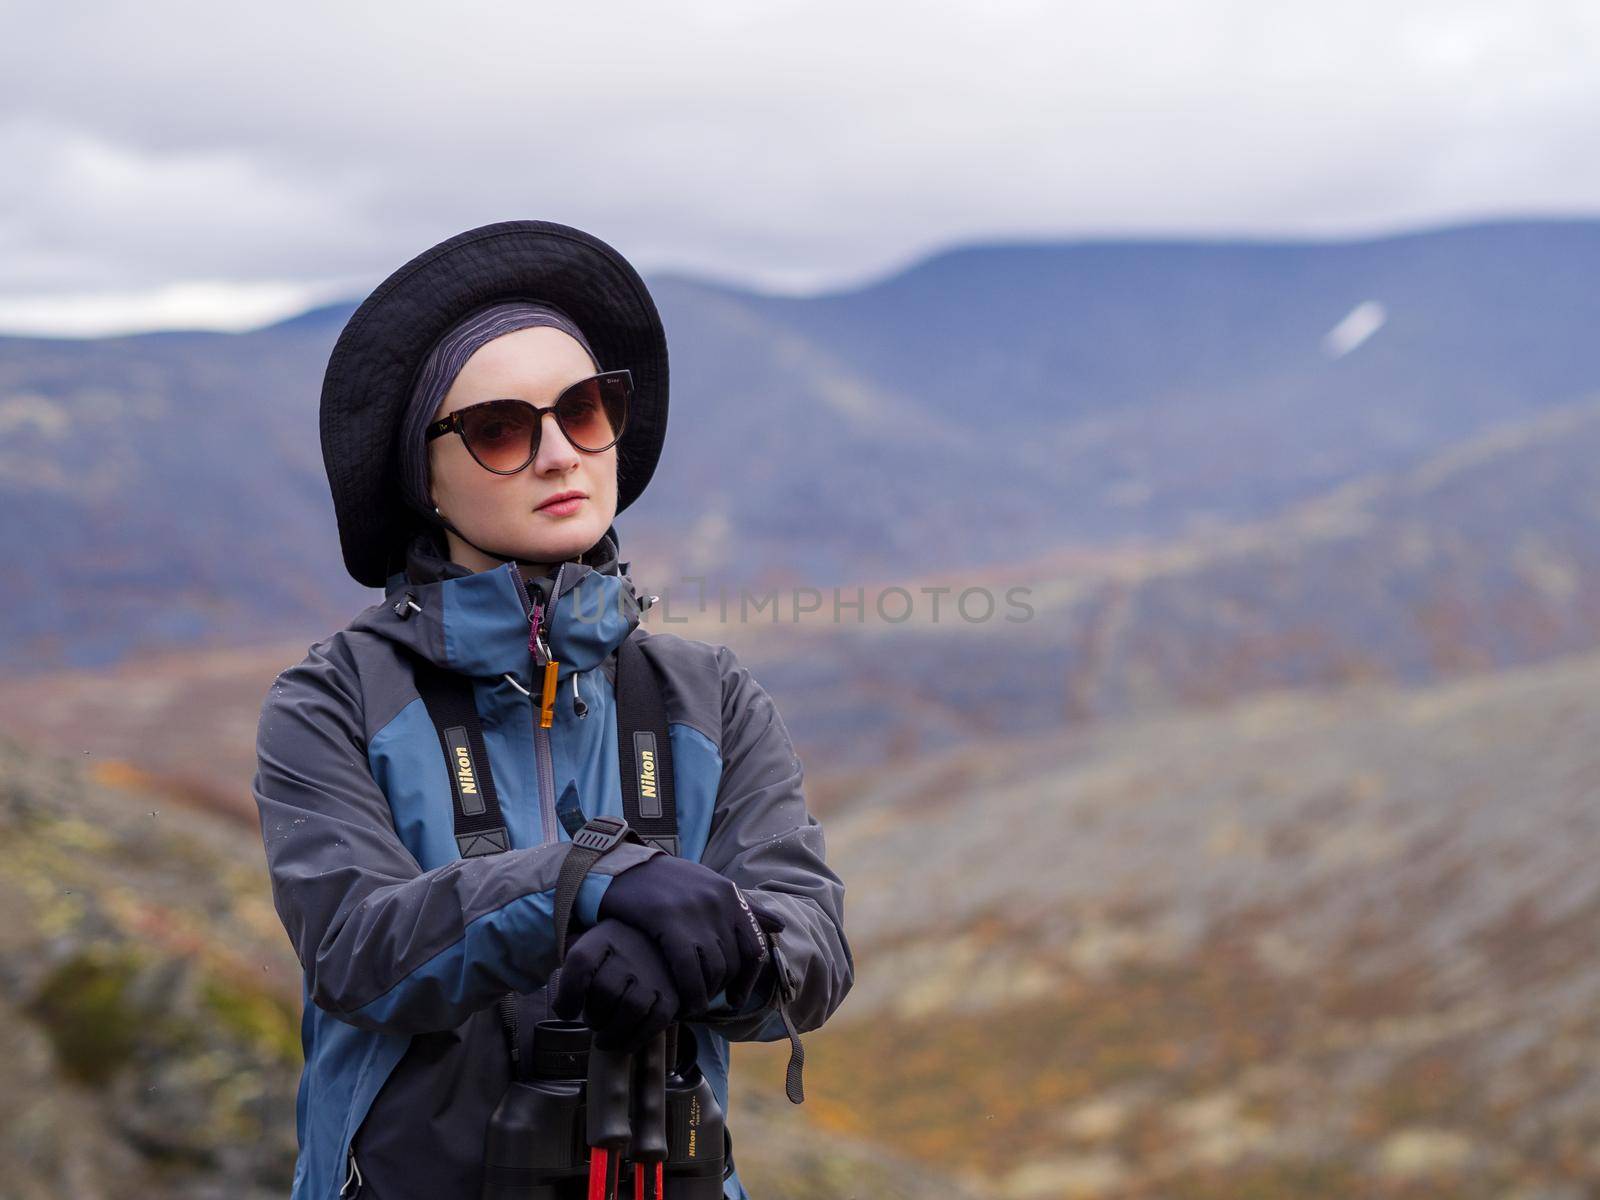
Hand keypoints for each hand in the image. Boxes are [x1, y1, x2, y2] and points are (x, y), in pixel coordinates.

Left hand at [551, 918, 679, 1052]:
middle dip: (593, 1015)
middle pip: (605, 989)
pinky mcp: (673, 994)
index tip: (566, 1012)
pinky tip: (624, 1043)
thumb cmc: (617, 952)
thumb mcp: (593, 945)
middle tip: (593, 1021)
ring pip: (630, 1008)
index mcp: (605, 936)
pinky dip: (635, 1038)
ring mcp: (655, 973)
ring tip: (603, 1038)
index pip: (581, 961)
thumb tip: (561, 1007)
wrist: (662, 944)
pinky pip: (655, 1022)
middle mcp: (632, 951)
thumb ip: (575, 968)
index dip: (569, 992)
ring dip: (611, 1032)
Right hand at [598, 856, 779, 1017]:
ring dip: (705, 995)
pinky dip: (690, 994)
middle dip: (721, 989)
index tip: (737, 999)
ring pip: (713, 971)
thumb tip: (780, 926)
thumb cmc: (668, 882)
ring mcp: (696, 912)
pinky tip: (683, 1006)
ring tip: (692, 1005)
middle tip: (705, 1001)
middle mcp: (719, 903)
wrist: (626, 869)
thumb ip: (746, 908)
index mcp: (731, 896)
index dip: (749, 980)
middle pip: (733, 964)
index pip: (754, 948)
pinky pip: (688, 970)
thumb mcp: (711, 887)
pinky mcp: (669, 921)